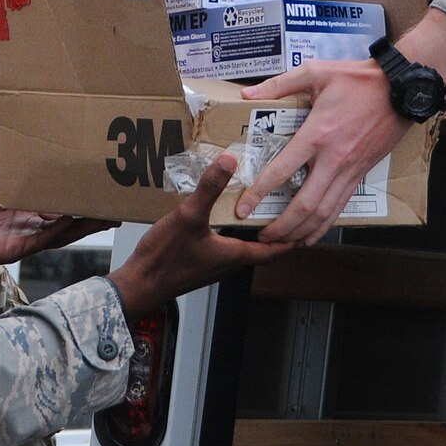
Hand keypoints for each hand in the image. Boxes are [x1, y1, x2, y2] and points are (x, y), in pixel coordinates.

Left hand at [0, 135, 108, 271]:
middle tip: (111, 193)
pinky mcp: (21, 246)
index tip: (86, 170)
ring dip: (86, 220)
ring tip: (110, 212)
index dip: (68, 184)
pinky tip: (82, 218)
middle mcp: (26, 218)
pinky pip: (48, 238)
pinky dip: (66, 229)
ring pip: (65, 228)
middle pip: (65, 212)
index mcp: (17, 201)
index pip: (49, 192)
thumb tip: (4, 127)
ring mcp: (26, 233)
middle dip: (88, 205)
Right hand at [108, 154, 287, 314]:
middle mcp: (227, 263)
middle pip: (260, 249)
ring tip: (255, 209)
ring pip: (241, 248)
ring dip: (251, 232)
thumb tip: (229, 160)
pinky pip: (222, 246)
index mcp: (234, 255)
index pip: (274, 250)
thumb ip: (209, 188)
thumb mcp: (189, 216)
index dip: (291, 239)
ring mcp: (211, 265)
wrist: (138, 285)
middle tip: (284, 210)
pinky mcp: (196, 263)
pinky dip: (229, 233)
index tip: (307, 226)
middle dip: (274, 232)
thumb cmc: (165, 259)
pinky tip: (218, 217)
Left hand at [230, 60, 406, 246]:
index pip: (283, 171)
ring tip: (281, 243)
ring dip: (301, 232)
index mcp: (317, 134)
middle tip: (261, 236)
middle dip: (281, 226)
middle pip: (304, 204)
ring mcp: (349, 170)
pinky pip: (340, 207)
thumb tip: (247, 93)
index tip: (244, 207)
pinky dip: (323, 226)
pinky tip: (310, 236)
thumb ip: (279, 84)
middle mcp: (333, 159)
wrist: (400, 89)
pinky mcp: (361, 174)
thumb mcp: (316, 72)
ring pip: (324, 213)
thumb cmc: (358, 79)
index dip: (260, 192)